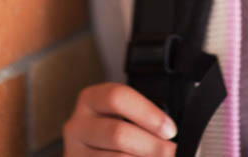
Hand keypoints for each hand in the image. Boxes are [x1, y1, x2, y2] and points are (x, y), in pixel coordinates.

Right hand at [63, 82, 178, 155]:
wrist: (94, 154)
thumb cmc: (115, 132)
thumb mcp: (123, 116)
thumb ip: (143, 118)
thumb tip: (171, 130)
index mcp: (91, 99)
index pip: (118, 97)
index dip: (147, 113)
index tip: (170, 130)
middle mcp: (77, 125)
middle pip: (118, 134)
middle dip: (152, 146)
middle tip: (172, 152)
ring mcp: (75, 152)